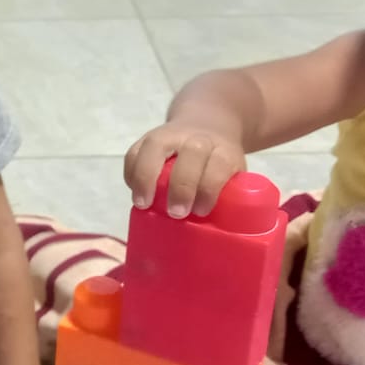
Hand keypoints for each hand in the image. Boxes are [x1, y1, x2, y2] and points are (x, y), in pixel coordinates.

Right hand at [123, 124, 245, 217]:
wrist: (206, 127)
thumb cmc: (218, 166)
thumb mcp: (232, 178)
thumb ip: (227, 200)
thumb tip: (216, 237)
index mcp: (222, 151)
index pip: (219, 165)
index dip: (209, 188)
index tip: (201, 211)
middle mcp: (197, 139)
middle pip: (192, 153)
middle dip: (181, 185)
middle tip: (176, 213)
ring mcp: (170, 135)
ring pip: (155, 146)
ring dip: (146, 176)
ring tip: (143, 203)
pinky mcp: (147, 139)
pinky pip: (134, 152)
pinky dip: (131, 173)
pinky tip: (135, 192)